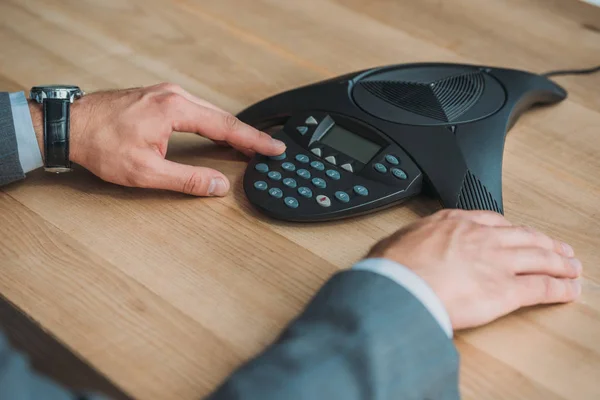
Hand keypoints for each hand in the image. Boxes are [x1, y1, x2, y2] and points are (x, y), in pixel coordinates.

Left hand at [28, 83, 285, 195]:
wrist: (69, 125)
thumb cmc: (100, 144)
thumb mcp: (145, 171)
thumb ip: (187, 179)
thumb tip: (218, 185)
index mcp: (175, 109)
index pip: (225, 127)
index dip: (253, 140)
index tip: (274, 148)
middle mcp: (174, 95)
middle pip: (222, 116)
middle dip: (248, 134)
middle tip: (270, 147)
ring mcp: (165, 93)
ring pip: (209, 111)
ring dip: (230, 128)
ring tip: (249, 143)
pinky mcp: (158, 97)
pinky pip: (196, 109)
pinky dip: (213, 122)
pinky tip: (217, 130)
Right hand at [368, 209, 581, 329]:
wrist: (400, 287)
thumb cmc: (392, 268)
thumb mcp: (396, 241)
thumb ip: (410, 241)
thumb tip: (400, 248)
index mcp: (455, 223)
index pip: (494, 222)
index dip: (513, 230)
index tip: (519, 234)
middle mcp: (481, 238)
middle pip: (524, 237)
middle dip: (545, 243)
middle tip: (558, 248)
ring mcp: (496, 262)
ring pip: (540, 257)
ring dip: (560, 262)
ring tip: (572, 267)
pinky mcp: (506, 290)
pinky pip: (542, 287)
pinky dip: (560, 288)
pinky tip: (569, 290)